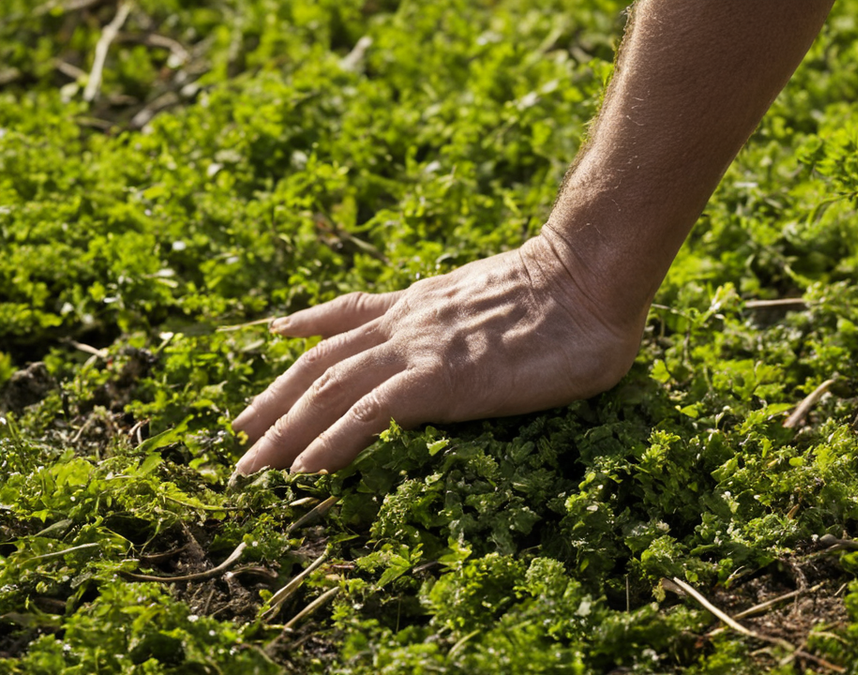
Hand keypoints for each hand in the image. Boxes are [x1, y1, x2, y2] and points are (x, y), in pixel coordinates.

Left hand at [231, 235, 643, 473]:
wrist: (587, 280)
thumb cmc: (567, 296)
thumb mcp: (499, 297)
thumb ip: (468, 318)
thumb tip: (469, 340)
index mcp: (421, 304)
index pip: (347, 317)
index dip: (305, 334)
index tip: (274, 345)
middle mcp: (407, 322)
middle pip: (322, 362)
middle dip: (275, 401)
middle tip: (239, 437)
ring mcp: (420, 348)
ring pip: (330, 389)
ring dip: (284, 431)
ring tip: (251, 469)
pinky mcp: (442, 379)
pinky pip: (371, 413)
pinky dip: (332, 441)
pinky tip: (305, 471)